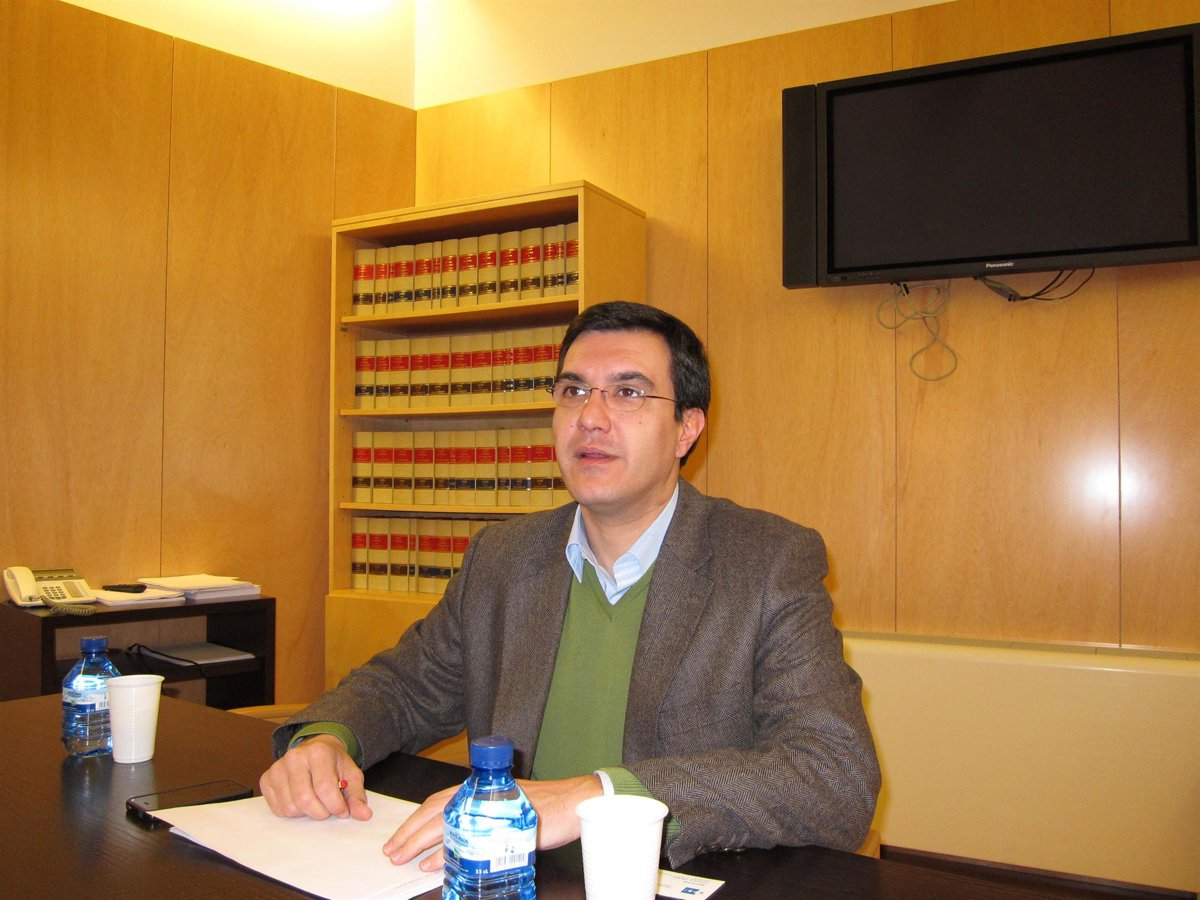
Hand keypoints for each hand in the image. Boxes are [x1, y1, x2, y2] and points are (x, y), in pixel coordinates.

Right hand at [259, 734, 371, 821]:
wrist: (315, 750)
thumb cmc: (334, 764)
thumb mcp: (352, 775)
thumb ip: (357, 796)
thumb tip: (364, 815)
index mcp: (318, 752)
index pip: (325, 788)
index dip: (336, 806)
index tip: (342, 810)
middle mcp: (294, 757)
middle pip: (304, 800)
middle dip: (320, 812)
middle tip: (328, 809)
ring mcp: (277, 768)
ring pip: (290, 808)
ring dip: (306, 813)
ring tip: (316, 802)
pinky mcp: (266, 779)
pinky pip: (278, 810)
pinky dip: (293, 812)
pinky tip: (301, 801)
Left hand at [382, 774, 602, 870]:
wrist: (574, 800)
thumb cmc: (543, 805)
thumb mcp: (504, 809)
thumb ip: (477, 823)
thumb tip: (447, 848)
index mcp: (478, 788)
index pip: (437, 802)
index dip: (415, 821)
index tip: (398, 839)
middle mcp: (480, 793)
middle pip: (435, 811)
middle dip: (410, 832)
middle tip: (392, 852)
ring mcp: (490, 806)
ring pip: (446, 821)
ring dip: (421, 841)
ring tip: (404, 857)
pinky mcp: (502, 822)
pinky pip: (468, 837)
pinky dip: (449, 851)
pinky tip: (435, 863)